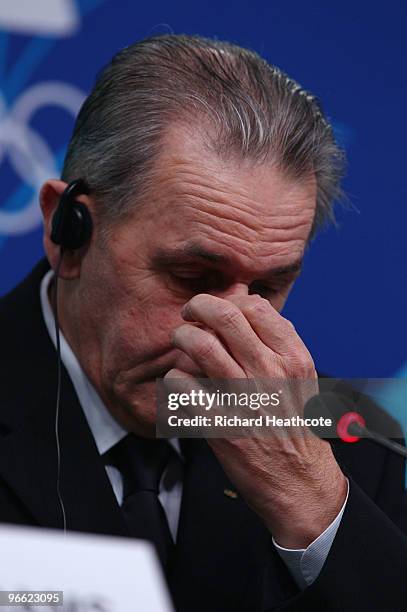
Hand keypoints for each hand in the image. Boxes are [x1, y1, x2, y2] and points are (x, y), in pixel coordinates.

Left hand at [165, 293, 346, 547]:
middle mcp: (269, 372)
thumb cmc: (296, 424)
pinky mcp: (218, 424)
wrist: (299, 481)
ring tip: (181, 342)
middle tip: (189, 313)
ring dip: (182, 337)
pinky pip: (182, 384)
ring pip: (199, 344)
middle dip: (198, 306)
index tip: (220, 311)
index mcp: (293, 358)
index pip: (254, 306)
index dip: (230, 301)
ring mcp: (243, 397)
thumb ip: (280, 341)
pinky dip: (175, 377)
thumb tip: (251, 304)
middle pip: (224, 315)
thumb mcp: (303, 378)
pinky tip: (181, 383)